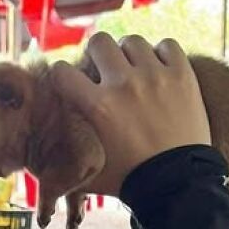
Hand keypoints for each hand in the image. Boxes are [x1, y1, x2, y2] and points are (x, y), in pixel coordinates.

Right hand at [51, 33, 210, 197]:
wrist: (179, 186)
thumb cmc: (132, 182)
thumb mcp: (89, 171)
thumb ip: (67, 161)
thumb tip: (46, 170)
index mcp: (97, 107)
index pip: (62, 71)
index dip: (62, 75)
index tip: (69, 81)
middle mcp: (123, 84)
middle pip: (99, 42)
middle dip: (97, 55)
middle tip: (104, 70)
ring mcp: (155, 76)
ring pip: (133, 41)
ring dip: (129, 54)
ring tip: (134, 70)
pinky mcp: (182, 76)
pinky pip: (167, 45)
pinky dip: (161, 54)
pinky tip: (159, 70)